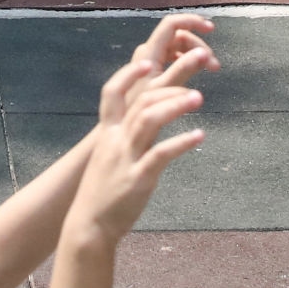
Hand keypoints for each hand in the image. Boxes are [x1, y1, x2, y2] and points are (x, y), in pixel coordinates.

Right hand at [66, 63, 204, 243]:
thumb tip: (146, 122)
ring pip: (149, 120)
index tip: (148, 62)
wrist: (89, 226)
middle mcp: (115, 140)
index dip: (129, 74)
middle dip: (169, 84)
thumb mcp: (110, 157)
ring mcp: (126, 158)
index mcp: (107, 133)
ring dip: (176, 105)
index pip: (112, 93)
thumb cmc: (102, 192)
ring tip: (199, 98)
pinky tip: (199, 136)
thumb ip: (125, 138)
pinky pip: (161, 154)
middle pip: (141, 100)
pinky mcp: (138, 178)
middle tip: (193, 80)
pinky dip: (182, 142)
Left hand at [99, 13, 216, 131]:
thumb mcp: (165, 89)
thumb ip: (184, 69)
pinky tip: (195, 71)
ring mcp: (148, 60)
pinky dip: (186, 60)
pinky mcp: (150, 70)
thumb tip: (204, 52)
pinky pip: (172, 57)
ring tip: (210, 70)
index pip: (171, 24)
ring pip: (176, 47)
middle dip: (199, 46)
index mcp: (149, 52)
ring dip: (195, 54)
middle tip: (215, 66)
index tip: (212, 29)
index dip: (192, 21)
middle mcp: (148, 52)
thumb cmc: (141, 108)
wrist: (122, 124)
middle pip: (178, 36)